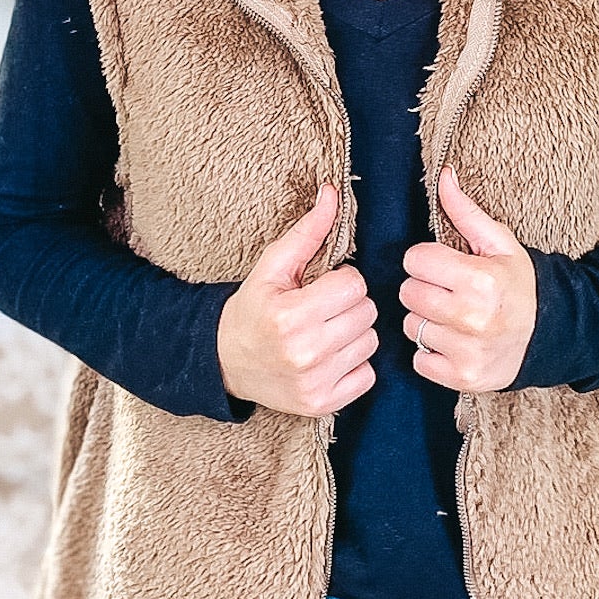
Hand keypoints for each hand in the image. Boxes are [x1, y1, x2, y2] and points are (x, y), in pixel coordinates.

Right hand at [217, 184, 378, 415]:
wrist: (226, 362)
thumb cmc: (253, 310)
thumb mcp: (272, 268)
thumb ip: (307, 232)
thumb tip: (332, 193)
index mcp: (290, 315)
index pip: (355, 284)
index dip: (341, 280)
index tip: (322, 286)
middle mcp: (305, 353)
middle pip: (367, 312)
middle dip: (349, 305)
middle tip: (324, 309)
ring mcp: (315, 382)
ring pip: (372, 341)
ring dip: (355, 333)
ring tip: (326, 331)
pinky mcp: (323, 404)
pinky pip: (368, 374)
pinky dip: (355, 364)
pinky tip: (330, 357)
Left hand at [400, 165, 537, 392]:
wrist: (551, 336)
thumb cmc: (519, 285)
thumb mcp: (499, 244)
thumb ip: (465, 212)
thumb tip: (442, 175)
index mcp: (480, 279)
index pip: (414, 260)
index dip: (427, 260)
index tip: (445, 266)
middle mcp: (473, 317)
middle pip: (408, 293)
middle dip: (423, 289)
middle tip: (448, 292)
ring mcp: (467, 351)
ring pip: (410, 326)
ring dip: (425, 321)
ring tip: (452, 317)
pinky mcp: (462, 378)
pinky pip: (419, 359)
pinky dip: (430, 352)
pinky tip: (454, 341)